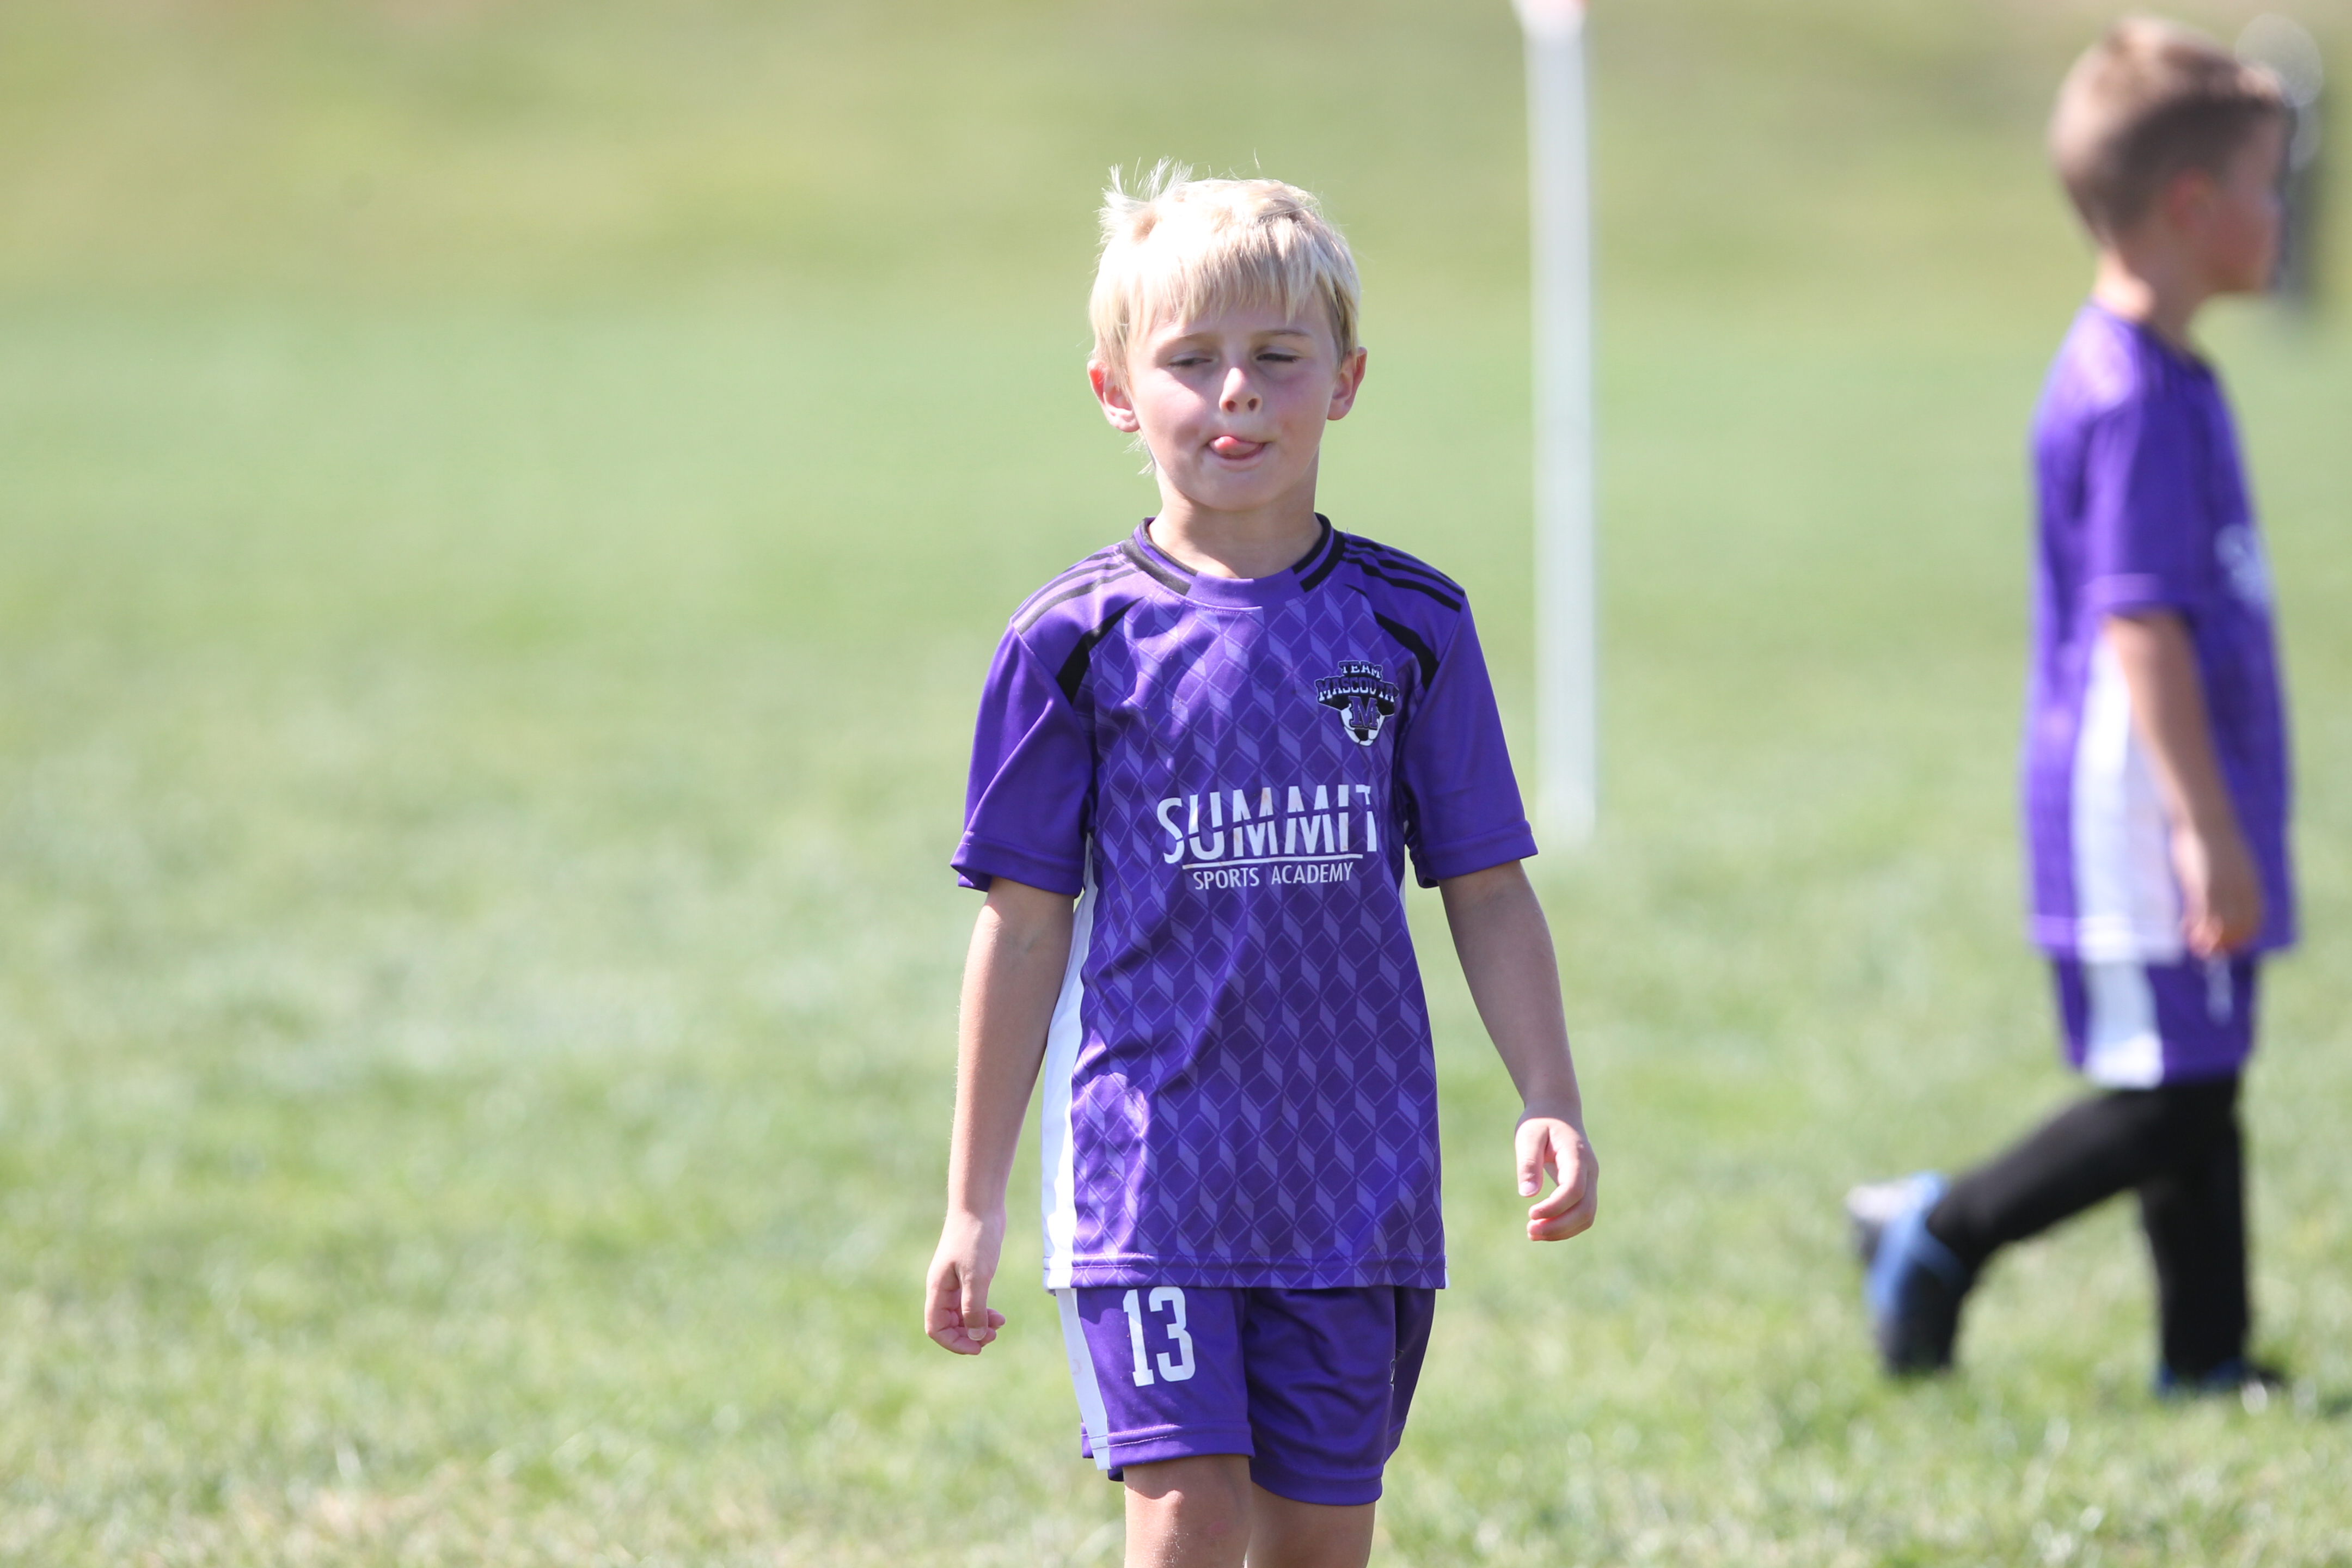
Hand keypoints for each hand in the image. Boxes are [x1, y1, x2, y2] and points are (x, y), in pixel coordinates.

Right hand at [924, 1210, 1008, 1353]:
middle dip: (969, 1335)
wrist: (980, 1205)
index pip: (935, 1328)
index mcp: (938, 1289)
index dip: (954, 1343)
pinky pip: (970, 1301)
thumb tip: (975, 1337)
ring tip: (999, 1325)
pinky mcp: (968, 1273)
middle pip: (948, 1324)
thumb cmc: (975, 1237)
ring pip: (961, 1314)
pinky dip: (982, 1311)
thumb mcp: (976, 1276)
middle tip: (993, 1336)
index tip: (977, 1347)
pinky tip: (997, 1314)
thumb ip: (973, 1308)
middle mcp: (942, 1287)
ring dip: (977, 1324)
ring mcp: (955, 1280)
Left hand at [1515, 1113, 1596, 1241]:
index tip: (1530, 1213)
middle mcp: (1590, 1170)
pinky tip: (1543, 1227)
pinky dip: (1566, 1226)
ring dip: (1563, 1230)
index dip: (1555, 1207)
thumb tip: (1527, 1194)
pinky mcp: (1586, 1187)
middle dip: (1559, 1226)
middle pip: (1586, 1208)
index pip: (1574, 1189)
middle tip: (1530, 1231)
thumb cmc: (1540, 1121)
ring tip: (1533, 1233)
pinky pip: (1583, 1213)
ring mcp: (1591, 1180)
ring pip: (1587, 1215)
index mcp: (1577, 1155)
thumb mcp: (1528, 1135)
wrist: (1557, 1111)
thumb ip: (1528, 1162)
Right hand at [2171, 820, 2263, 957]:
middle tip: (2207, 950)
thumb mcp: (2221, 866)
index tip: (2224, 941)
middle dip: (2225, 944)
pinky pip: (2205, 918)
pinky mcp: (2208, 888)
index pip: (2254, 920)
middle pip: (2241, 929)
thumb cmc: (2209, 840)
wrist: (2205, 820)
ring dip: (2209, 942)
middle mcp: (2243, 891)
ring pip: (2223, 928)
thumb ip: (2222, 885)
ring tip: (2195, 945)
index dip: (2241, 936)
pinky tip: (2185, 929)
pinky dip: (2197, 929)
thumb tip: (2215, 899)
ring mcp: (2226, 891)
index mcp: (2252, 885)